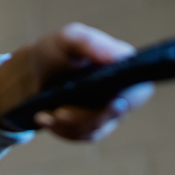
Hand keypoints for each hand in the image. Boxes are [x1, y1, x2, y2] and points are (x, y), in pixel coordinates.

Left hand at [0, 22, 153, 140]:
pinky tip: (45, 119)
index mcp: (125, 67)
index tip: (112, 101)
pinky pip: (81, 136)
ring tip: (44, 115)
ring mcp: (107, 112)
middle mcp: (122, 93)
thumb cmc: (57, 50)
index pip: (139, 90)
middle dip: (86, 117)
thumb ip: (90, 43)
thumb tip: (115, 57)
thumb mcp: (69, 39)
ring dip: (67, 124)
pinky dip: (61, 130)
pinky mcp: (91, 126)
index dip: (129, 99)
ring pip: (95, 129)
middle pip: (114, 115)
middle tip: (60, 112)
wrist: (35, 70)